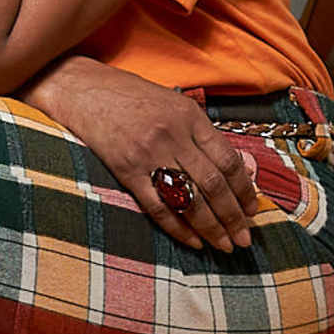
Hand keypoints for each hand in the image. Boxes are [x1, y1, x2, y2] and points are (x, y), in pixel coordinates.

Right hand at [25, 57, 263, 251]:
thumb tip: (231, 168)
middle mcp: (173, 135)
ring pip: (190, 199)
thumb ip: (199, 132)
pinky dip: (178, 228)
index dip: (245, 190)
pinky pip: (157, 206)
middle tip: (245, 239)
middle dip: (234, 216)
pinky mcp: (125, 170)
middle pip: (214, 184)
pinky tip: (192, 241)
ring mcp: (148, 154)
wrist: (80, 88)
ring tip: (224, 245)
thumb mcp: (172, 102)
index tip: (253, 210)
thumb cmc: (127, 95)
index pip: (228, 160)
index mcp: (189, 116)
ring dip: (211, 227)